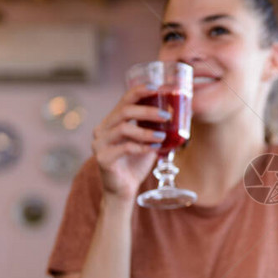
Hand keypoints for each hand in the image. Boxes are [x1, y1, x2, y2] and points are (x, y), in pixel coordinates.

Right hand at [91, 84, 167, 200]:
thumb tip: (178, 114)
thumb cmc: (135, 164)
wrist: (124, 190)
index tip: (156, 88)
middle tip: (166, 115)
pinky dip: (141, 147)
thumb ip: (154, 128)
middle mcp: (102, 130)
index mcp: (112, 122)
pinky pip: (124, 148)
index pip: (124, 100)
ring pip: (123, 128)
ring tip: (162, 135)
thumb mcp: (147, 141)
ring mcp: (99, 144)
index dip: (139, 91)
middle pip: (124, 111)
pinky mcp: (102, 158)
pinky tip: (153, 149)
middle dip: (147, 111)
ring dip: (146, 131)